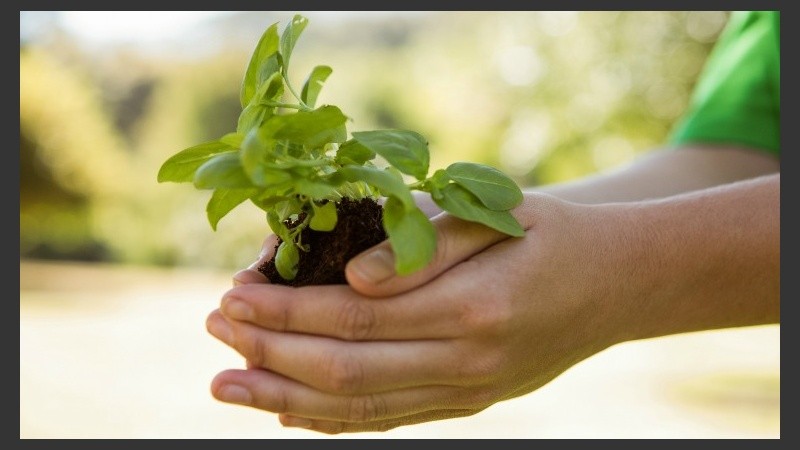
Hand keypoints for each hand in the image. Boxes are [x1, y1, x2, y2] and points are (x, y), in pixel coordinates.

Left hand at [207, 193, 623, 432]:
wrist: (616, 282)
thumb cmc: (549, 235)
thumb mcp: (495, 215)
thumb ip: (424, 244)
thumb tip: (351, 279)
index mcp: (474, 305)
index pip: (356, 317)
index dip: (288, 310)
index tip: (234, 295)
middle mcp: (468, 361)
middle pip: (346, 370)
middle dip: (270, 351)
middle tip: (214, 331)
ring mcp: (469, 392)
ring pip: (361, 407)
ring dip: (284, 395)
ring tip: (228, 383)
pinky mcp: (469, 404)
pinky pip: (390, 420)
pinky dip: (332, 420)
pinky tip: (287, 410)